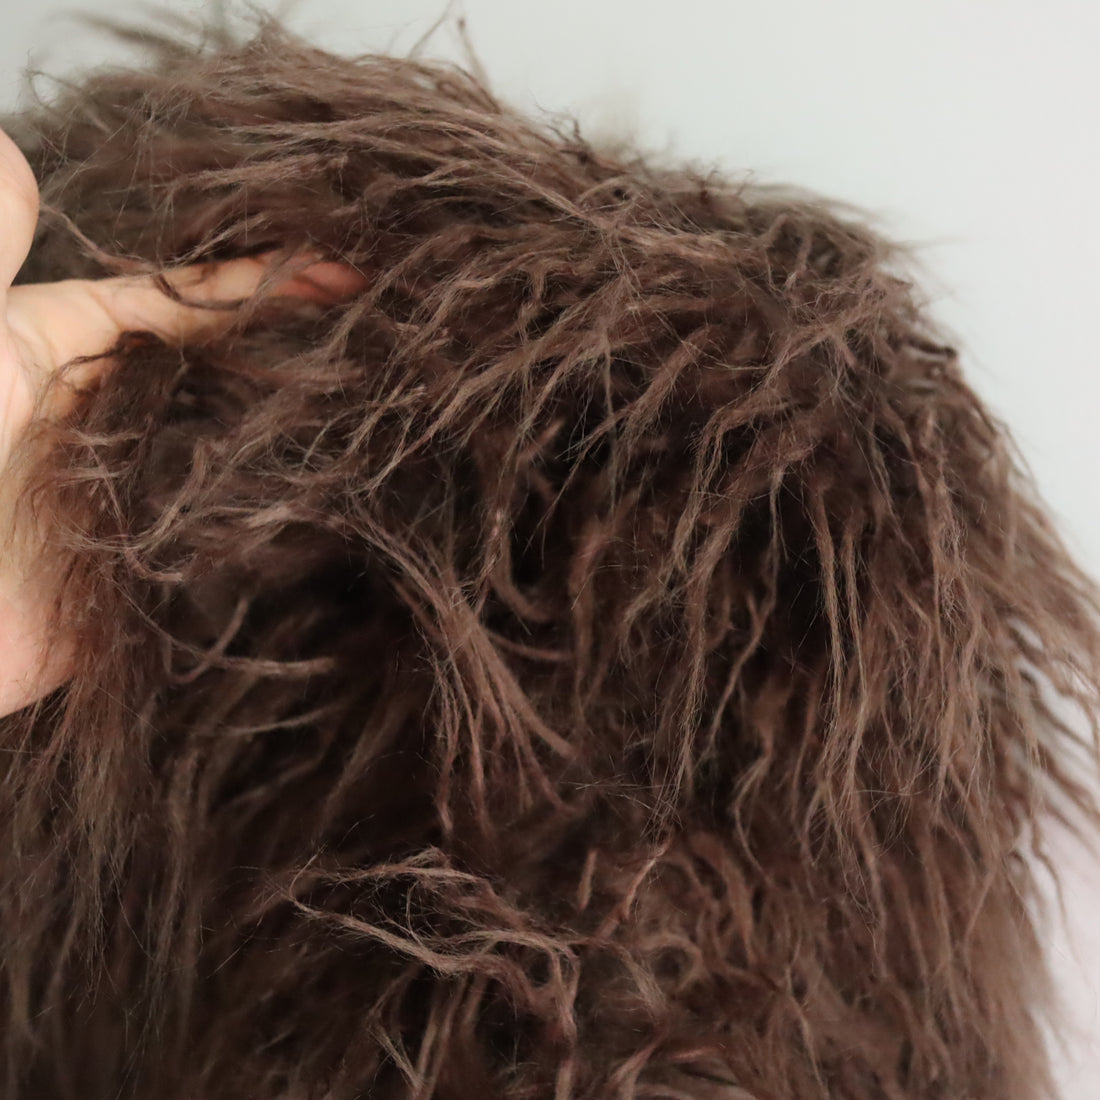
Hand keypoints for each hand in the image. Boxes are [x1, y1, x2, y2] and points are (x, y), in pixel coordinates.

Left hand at [0, 128, 363, 718]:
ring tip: (390, 403)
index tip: (346, 268)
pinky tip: (338, 497)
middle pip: (223, 371)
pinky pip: (224, 536)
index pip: (183, 303)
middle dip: (300, 349)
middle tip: (392, 333)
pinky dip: (277, 518)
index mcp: (66, 351)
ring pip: (233, 447)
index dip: (262, 282)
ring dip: (301, 428)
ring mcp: (133, 493)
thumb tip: (15, 154)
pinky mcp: (146, 572)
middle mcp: (112, 417)